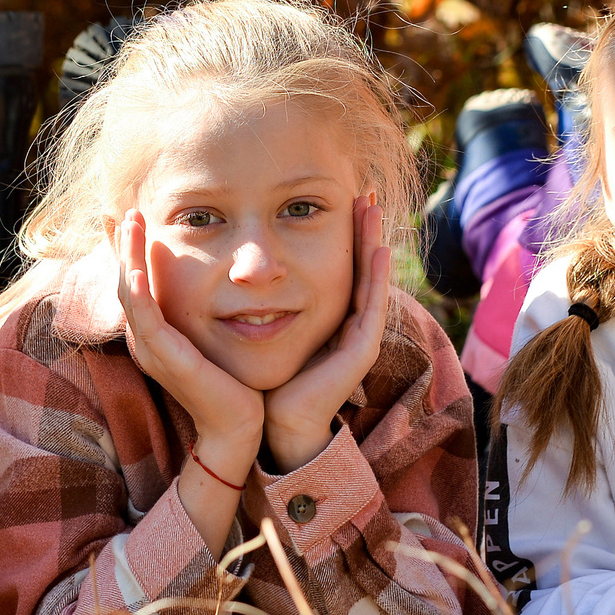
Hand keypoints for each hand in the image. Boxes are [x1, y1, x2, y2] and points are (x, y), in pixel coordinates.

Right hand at [116, 209, 263, 478]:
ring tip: (129, 222)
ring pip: (129, 294)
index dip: (125, 249)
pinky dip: (140, 293)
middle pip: (123, 282)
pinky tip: (137, 270)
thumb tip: (225, 274)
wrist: (239, 426)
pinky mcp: (166, 360)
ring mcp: (151, 351)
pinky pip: (146, 321)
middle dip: (121, 244)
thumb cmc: (234, 382)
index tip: (126, 215)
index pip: (133, 282)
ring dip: (126, 256)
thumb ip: (208, 308)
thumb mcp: (214, 336)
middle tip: (123, 209)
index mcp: (153, 334)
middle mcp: (145, 340)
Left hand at [262, 193, 387, 472]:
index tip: (341, 197)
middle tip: (363, 192)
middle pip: (362, 265)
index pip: (343, 264)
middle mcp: (351, 323)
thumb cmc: (267, 377)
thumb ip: (263, 299)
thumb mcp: (265, 325)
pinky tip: (378, 250)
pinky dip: (377, 277)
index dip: (345, 232)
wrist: (276, 422)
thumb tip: (237, 265)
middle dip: (363, 228)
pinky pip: (372, 306)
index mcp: (331, 316)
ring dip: (374, 242)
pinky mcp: (362, 350)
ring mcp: (361, 336)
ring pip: (372, 279)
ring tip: (373, 208)